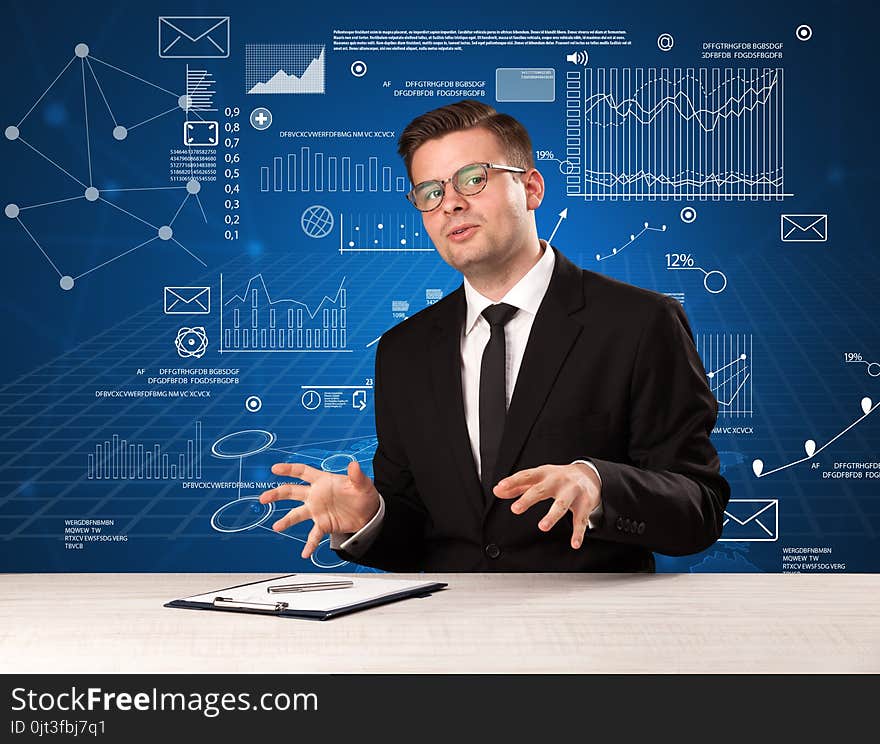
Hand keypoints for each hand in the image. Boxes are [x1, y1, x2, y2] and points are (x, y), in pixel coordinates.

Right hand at [259, 460, 380, 559]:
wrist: (369, 513)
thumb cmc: (363, 494)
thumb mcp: (362, 484)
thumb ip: (357, 475)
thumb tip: (354, 464)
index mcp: (323, 481)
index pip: (303, 472)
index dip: (289, 469)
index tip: (275, 469)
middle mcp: (316, 495)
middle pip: (292, 492)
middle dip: (277, 494)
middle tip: (264, 498)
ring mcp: (317, 510)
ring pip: (297, 515)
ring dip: (286, 521)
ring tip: (277, 527)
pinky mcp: (323, 525)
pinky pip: (313, 535)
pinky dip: (309, 544)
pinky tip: (305, 553)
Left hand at [492, 463, 600, 548]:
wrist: (588, 475)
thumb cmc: (558, 478)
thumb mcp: (538, 478)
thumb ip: (517, 486)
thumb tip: (498, 491)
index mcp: (544, 474)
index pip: (526, 476)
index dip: (512, 481)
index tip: (501, 487)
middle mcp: (558, 481)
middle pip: (541, 490)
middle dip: (529, 499)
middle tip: (516, 509)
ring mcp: (572, 492)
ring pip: (562, 505)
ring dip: (552, 516)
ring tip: (543, 526)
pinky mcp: (584, 504)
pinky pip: (580, 520)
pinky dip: (578, 533)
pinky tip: (574, 543)